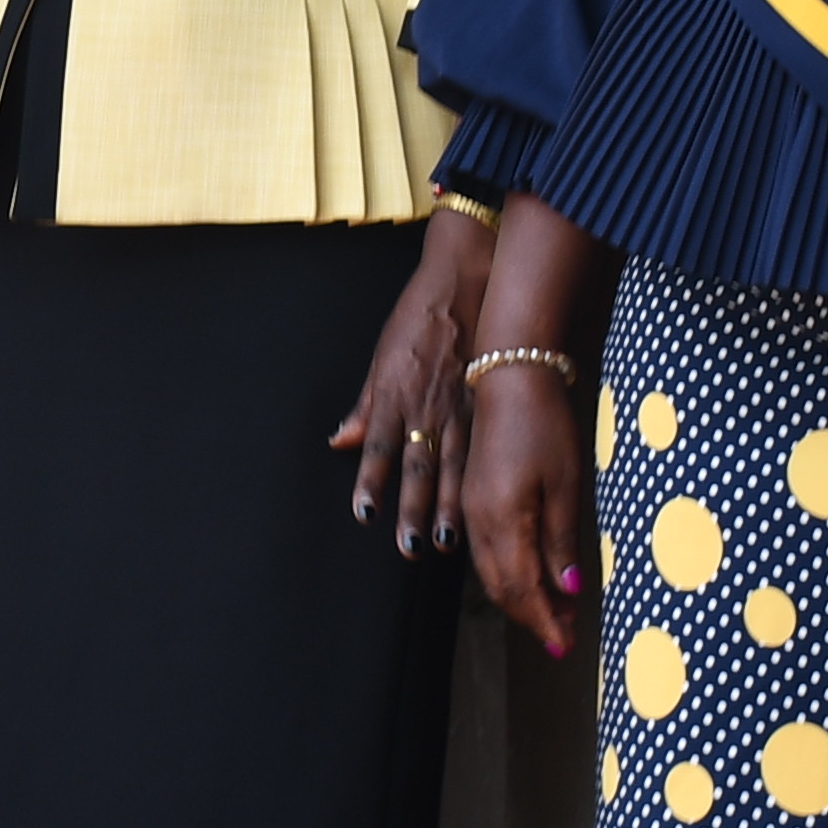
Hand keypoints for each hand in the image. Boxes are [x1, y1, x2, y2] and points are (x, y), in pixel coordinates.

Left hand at [329, 206, 492, 553]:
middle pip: (417, 466)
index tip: (366, 515)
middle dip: (414, 509)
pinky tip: (486, 506)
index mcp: (394, 394)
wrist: (465, 281)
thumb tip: (340, 442)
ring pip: (454, 465)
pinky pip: (484, 448)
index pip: (378, 447)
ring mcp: (460, 406)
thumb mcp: (381, 358)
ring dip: (451, 506)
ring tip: (448, 542)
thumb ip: (364, 406)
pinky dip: (483, 480)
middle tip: (410, 547)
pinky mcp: (488, 402)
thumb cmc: (417, 318)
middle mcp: (426, 405)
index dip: (371, 482)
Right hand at [460, 361, 588, 660]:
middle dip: (532, 616)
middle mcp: (478, 522)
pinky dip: (508, 572)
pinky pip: (486, 551)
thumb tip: (567, 589)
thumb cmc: (543, 424)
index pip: (522, 590)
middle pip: (501, 588)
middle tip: (563, 636)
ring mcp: (471, 509)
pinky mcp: (474, 496)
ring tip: (553, 610)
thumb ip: (562, 542)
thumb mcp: (565, 485)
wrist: (510, 375)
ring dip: (520, 597)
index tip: (565, 645)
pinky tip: (531, 573)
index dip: (544, 622)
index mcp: (503, 521)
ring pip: (490, 572)